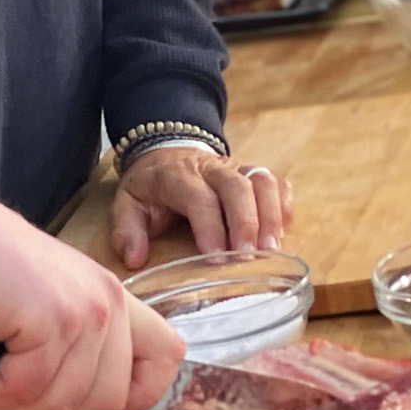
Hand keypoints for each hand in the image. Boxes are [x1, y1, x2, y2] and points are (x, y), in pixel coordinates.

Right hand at [0, 212, 183, 409]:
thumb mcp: (54, 306)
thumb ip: (85, 344)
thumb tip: (110, 405)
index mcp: (116, 298)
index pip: (169, 357)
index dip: (139, 393)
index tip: (88, 400)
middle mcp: (110, 302)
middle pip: (112, 397)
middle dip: (58, 407)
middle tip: (15, 387)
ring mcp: (86, 310)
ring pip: (69, 400)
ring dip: (18, 401)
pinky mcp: (52, 320)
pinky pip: (29, 389)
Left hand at [110, 140, 291, 270]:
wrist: (166, 151)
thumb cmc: (151, 187)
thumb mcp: (128, 203)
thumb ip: (127, 230)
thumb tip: (135, 258)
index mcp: (176, 175)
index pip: (198, 196)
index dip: (209, 225)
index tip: (216, 258)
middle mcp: (210, 168)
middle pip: (237, 185)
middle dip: (245, 222)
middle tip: (247, 257)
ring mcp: (236, 168)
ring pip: (262, 181)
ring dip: (270, 216)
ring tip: (270, 251)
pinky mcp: (252, 175)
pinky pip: (276, 184)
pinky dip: (283, 207)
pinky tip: (282, 235)